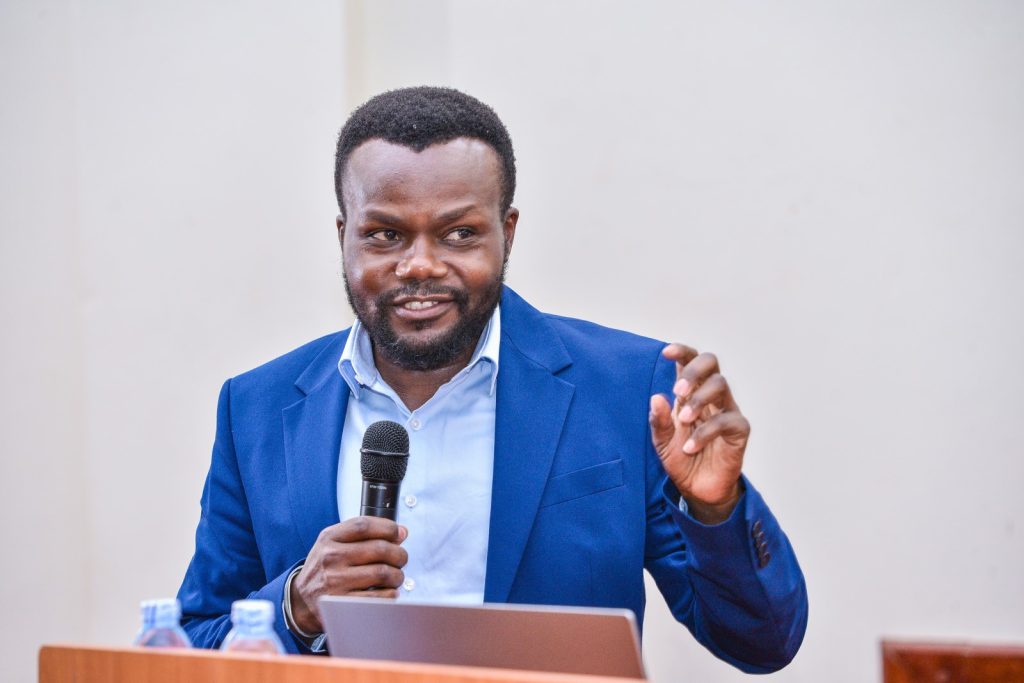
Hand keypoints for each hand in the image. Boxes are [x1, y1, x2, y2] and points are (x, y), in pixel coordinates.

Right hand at [289, 516, 408, 633]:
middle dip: (399, 554)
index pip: (364, 525)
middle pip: (379, 548)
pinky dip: (391, 593)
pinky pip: (379, 596)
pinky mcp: (342, 604)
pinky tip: (388, 591)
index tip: (398, 533)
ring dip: (397, 575)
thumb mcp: (334, 544)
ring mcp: (335, 581)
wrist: (302, 601)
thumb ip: (363, 535)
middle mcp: (330, 558)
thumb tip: (401, 532)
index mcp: (329, 538)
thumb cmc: (324, 569)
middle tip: (401, 558)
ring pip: (383, 573)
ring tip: (395, 576)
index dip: (388, 527)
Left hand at [649, 344, 749, 523]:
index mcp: (690, 393)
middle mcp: (711, 396)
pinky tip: (691, 447)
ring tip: (684, 421)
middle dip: (694, 371)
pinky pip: (727, 421)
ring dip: (699, 400)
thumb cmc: (681, 459)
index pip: (690, 361)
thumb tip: (656, 398)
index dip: (682, 352)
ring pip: (721, 385)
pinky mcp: (739, 430)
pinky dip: (706, 432)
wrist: (697, 490)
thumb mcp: (662, 442)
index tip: (666, 352)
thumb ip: (659, 421)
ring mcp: (727, 410)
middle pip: (711, 363)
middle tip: (678, 391)